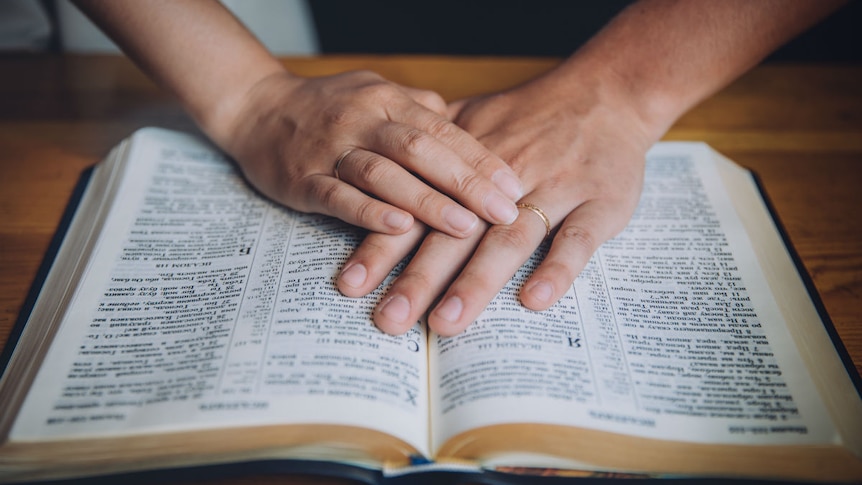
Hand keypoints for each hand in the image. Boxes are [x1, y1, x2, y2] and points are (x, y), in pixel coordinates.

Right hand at [220, 70, 522, 237]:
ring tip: (465, 227)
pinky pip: (338, 196)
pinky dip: (369, 213)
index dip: (480, 158)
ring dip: (425, 201)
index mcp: (386, 100)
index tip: (514, 186)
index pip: (443, 129)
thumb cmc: (328, 107)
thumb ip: (420, 111)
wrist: (256, 109)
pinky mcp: (302, 179)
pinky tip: (399, 229)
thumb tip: (468, 130)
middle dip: (465, 183)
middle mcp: (361, 120)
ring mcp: (330, 150)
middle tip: (504, 213)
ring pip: (383, 174)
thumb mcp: (377, 94)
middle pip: (420, 149)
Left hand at [338, 70, 656, 335]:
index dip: (381, 247)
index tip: (350, 285)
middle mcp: (503, 183)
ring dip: (477, 281)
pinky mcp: (600, 203)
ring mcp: (554, 191)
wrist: (605, 94)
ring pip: (510, 240)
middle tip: (388, 321)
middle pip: (455, 234)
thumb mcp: (474, 119)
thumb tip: (377, 167)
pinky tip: (534, 301)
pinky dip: (558, 269)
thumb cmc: (530, 115)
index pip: (416, 211)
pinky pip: (579, 239)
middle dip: (418, 278)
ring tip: (445, 323)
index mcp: (467, 166)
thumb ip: (429, 150)